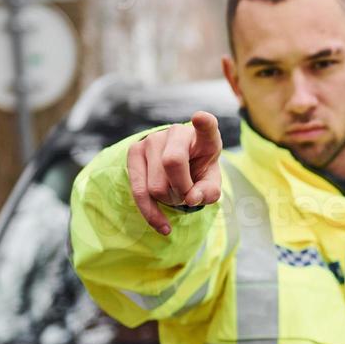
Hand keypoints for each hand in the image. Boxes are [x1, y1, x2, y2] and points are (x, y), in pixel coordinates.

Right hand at [126, 110, 222, 234]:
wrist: (177, 169)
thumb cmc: (198, 174)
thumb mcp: (210, 184)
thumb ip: (209, 192)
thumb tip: (192, 198)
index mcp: (204, 138)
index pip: (206, 127)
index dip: (204, 123)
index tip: (200, 118)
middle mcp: (177, 133)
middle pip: (172, 164)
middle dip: (181, 190)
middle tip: (187, 195)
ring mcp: (152, 140)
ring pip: (155, 184)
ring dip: (168, 200)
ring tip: (175, 195)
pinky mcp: (134, 151)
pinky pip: (138, 190)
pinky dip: (151, 213)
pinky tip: (163, 225)